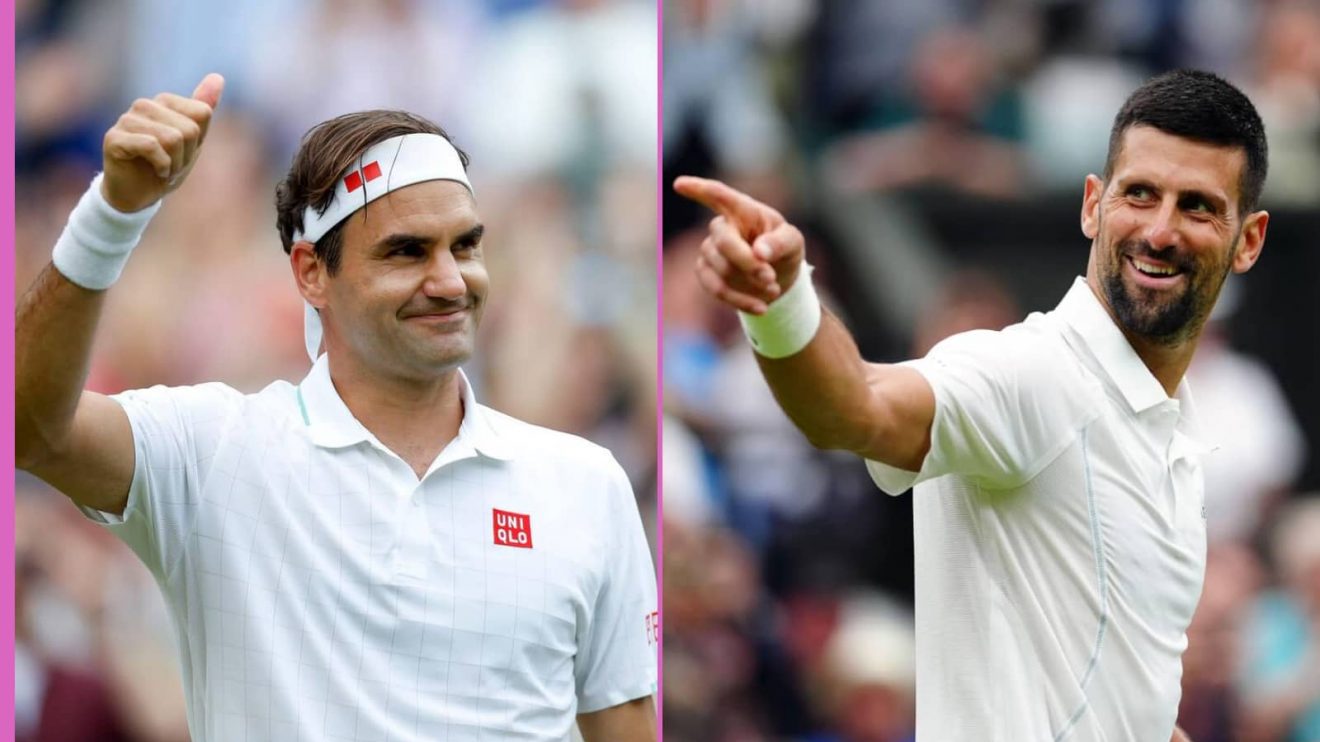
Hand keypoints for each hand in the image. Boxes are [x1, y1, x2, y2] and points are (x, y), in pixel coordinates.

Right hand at [100, 72, 224, 212]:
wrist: (137, 195)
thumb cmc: (164, 166)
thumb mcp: (192, 140)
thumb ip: (202, 108)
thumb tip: (218, 77)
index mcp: (163, 102)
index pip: (202, 114)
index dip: (199, 141)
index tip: (183, 153)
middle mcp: (143, 105)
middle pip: (190, 129)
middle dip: (186, 155)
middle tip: (171, 164)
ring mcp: (126, 120)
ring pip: (172, 138)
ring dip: (174, 163)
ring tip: (162, 168)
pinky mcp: (114, 138)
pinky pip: (152, 146)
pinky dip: (162, 166)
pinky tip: (154, 171)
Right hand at [673, 175, 804, 314]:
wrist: (777, 279)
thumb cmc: (784, 250)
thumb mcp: (793, 242)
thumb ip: (780, 243)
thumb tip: (759, 252)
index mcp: (743, 210)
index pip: (719, 196)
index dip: (698, 189)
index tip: (679, 183)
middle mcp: (722, 227)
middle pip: (725, 242)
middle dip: (748, 263)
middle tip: (770, 278)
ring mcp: (710, 249)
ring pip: (721, 269)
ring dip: (749, 283)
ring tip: (774, 289)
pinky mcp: (706, 272)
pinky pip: (715, 289)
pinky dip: (739, 301)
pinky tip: (760, 307)